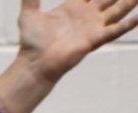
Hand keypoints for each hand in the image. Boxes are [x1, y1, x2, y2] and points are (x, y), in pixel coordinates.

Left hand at [17, 0, 137, 81]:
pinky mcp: (95, 39)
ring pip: (118, 10)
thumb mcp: (28, 15)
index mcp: (73, 7)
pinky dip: (128, 24)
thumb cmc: (31, 42)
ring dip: (129, 2)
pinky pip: (115, 30)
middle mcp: (87, 15)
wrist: (35, 62)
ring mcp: (93, 27)